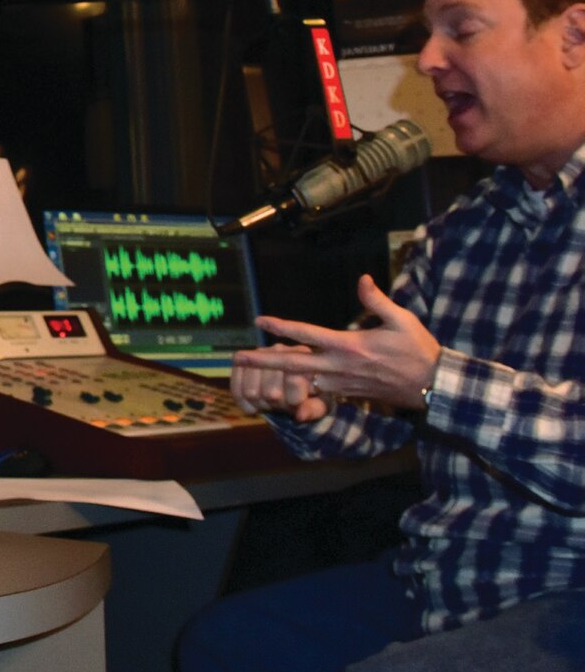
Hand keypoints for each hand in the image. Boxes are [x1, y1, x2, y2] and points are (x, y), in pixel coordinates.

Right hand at [231, 342, 329, 422]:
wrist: (292, 383)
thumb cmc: (311, 394)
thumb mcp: (320, 404)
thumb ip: (313, 410)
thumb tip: (300, 416)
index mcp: (304, 356)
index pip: (294, 382)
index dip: (294, 401)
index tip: (297, 404)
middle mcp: (279, 349)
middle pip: (270, 392)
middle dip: (277, 405)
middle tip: (282, 404)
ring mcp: (257, 354)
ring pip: (251, 393)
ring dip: (261, 404)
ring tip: (270, 403)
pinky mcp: (239, 361)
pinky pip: (235, 389)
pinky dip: (243, 403)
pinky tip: (253, 406)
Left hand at [233, 275, 442, 412]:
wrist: (433, 386)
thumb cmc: (418, 350)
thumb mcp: (402, 320)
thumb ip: (377, 301)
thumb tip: (363, 279)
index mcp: (349, 346)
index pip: (307, 335)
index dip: (281, 327)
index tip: (259, 320)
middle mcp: (340, 366)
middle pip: (293, 363)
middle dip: (264, 360)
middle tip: (238, 357)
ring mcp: (342, 382)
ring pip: (301, 379)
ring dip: (276, 375)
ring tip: (253, 369)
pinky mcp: (347, 392)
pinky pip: (316, 390)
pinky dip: (298, 386)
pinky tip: (282, 383)